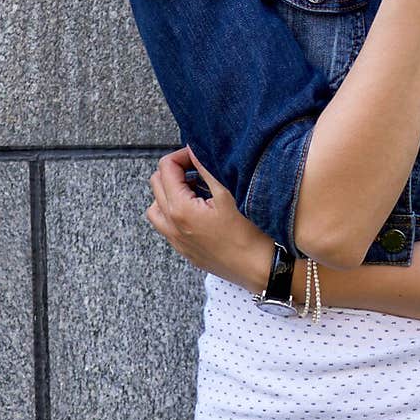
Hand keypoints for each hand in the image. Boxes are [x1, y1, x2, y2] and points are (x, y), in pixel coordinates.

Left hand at [145, 145, 273, 290]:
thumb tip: (195, 149)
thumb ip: (208, 168)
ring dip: (171, 192)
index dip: (182, 155)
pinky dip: (175, 211)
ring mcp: (177, 241)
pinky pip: (167, 225)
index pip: (165, 168)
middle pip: (157, 184)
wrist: (262, 269)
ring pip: (157, 207)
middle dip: (175, 171)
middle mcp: (172, 226)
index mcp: (180, 209)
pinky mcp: (186, 251)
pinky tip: (200, 210)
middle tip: (199, 168)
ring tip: (196, 189)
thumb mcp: (230, 194)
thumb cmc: (251, 235)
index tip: (199, 155)